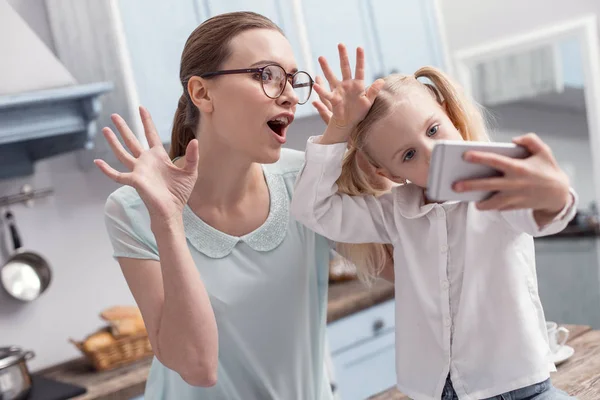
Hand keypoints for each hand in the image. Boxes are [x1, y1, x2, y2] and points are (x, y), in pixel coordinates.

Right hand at [94, 106, 198, 223]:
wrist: (172, 209)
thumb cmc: (180, 193)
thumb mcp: (190, 172)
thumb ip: (192, 156)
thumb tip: (195, 141)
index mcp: (158, 157)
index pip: (150, 135)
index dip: (146, 122)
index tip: (141, 108)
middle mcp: (146, 161)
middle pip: (132, 141)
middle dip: (124, 128)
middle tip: (114, 115)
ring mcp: (138, 171)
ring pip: (122, 153)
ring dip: (113, 142)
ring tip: (105, 129)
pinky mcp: (134, 181)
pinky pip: (117, 175)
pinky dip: (107, 170)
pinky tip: (97, 162)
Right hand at [315, 44, 384, 143]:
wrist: (349, 123)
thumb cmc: (359, 113)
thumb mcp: (368, 102)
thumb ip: (373, 91)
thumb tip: (381, 80)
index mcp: (358, 85)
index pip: (359, 69)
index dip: (360, 59)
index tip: (359, 47)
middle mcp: (347, 85)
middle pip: (345, 68)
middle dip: (343, 56)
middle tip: (340, 44)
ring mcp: (339, 90)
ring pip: (331, 76)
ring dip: (326, 67)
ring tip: (321, 57)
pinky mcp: (333, 99)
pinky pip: (326, 93)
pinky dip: (321, 89)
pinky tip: (315, 84)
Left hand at [453, 133, 570, 219]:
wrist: (558, 194)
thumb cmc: (547, 169)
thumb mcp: (543, 151)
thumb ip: (529, 140)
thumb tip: (513, 140)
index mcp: (518, 167)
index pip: (495, 161)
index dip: (480, 157)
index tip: (464, 155)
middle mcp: (515, 183)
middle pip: (487, 185)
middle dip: (469, 185)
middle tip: (453, 185)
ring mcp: (514, 197)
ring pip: (491, 203)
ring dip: (478, 201)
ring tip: (464, 197)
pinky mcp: (514, 207)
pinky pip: (498, 208)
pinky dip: (488, 206)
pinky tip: (477, 202)